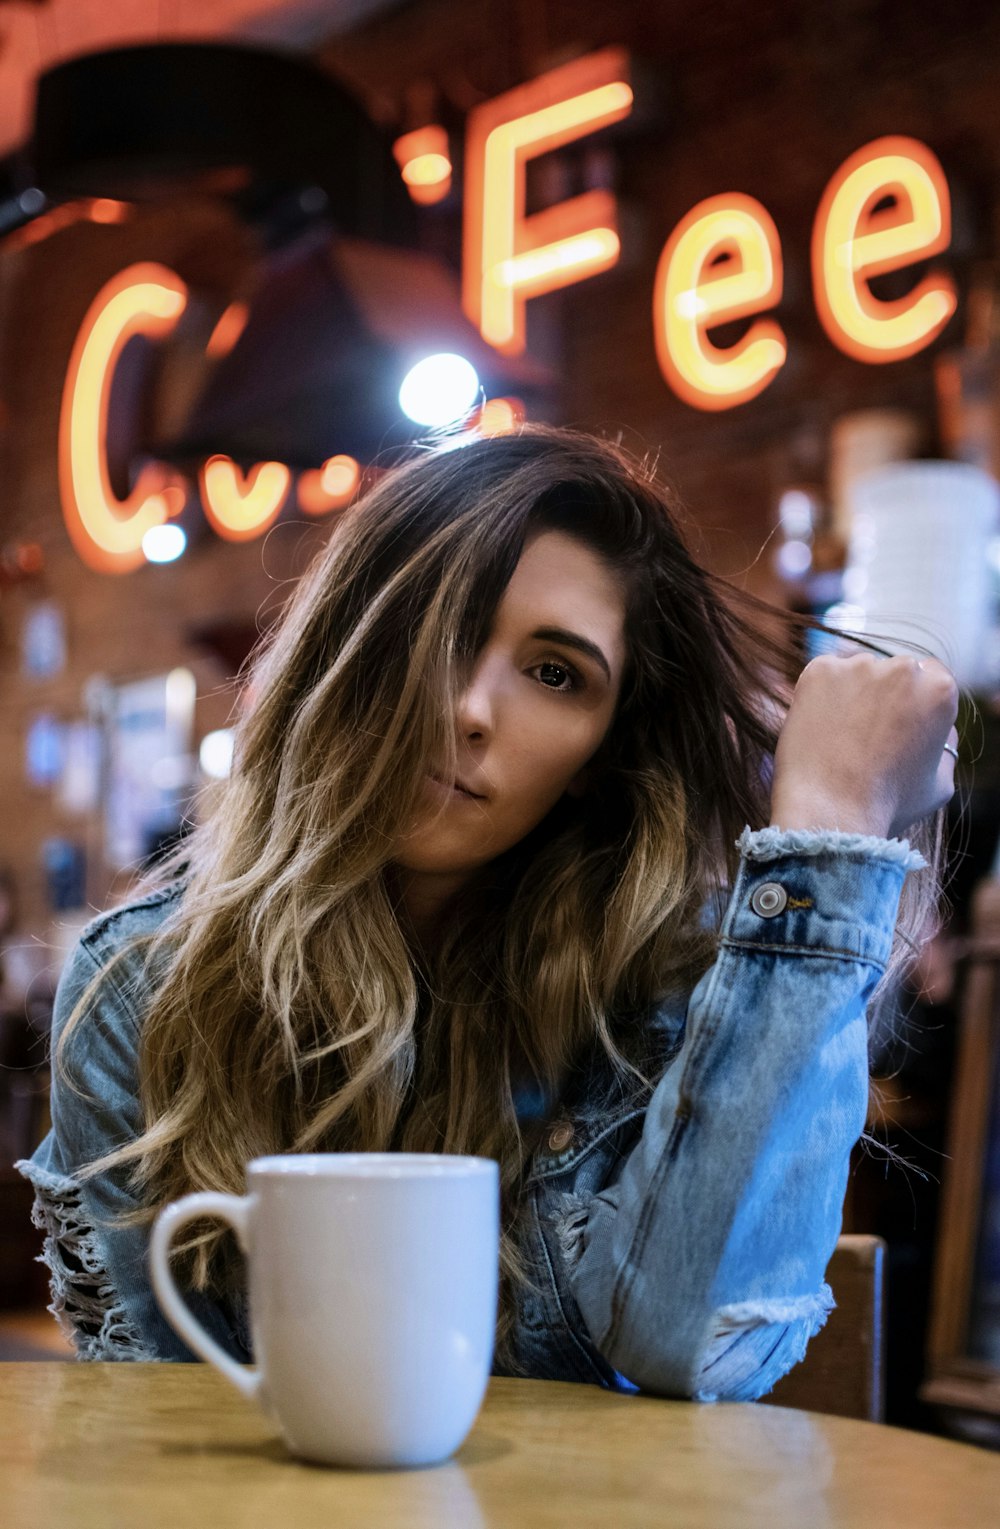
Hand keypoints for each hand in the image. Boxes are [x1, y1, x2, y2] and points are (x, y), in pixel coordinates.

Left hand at [769, 652, 958, 838]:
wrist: (829, 810)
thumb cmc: (887, 805)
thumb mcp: (940, 784)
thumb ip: (945, 745)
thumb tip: (939, 729)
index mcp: (940, 689)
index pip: (931, 678)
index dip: (914, 703)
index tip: (899, 725)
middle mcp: (903, 668)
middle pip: (895, 672)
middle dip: (885, 696)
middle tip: (867, 734)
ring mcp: (858, 665)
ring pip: (858, 673)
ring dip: (853, 695)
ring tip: (840, 738)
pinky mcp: (819, 670)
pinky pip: (825, 678)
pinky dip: (821, 697)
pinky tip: (821, 729)